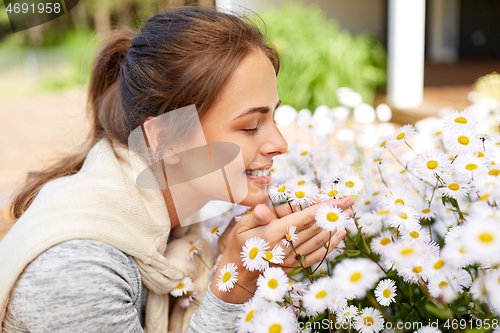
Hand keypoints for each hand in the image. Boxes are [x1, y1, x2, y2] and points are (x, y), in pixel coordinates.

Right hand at [210, 196, 353, 303]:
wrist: (239, 276)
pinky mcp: (295, 266)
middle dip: (335, 213)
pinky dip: (331, 244)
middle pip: (317, 226)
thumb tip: (264, 209)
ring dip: (336, 226)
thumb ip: (256, 216)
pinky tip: (340, 234)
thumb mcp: (241, 227)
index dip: (325, 206)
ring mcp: (292, 258)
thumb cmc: (240, 246)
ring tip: (349, 214)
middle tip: (350, 202)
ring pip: (320, 239)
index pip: (306, 216)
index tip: (340, 198)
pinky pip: (317, 254)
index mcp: (274, 233)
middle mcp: (287, 246)